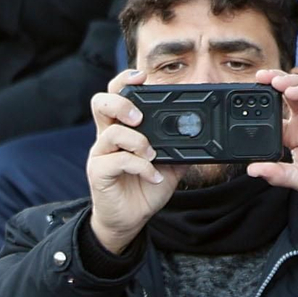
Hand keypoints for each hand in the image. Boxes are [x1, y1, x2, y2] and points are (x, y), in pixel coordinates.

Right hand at [86, 69, 182, 253]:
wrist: (130, 219)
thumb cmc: (145, 188)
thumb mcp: (169, 164)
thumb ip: (178, 146)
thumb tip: (199, 131)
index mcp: (122, 128)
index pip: (116, 94)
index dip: (125, 81)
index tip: (143, 77)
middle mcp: (107, 137)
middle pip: (100, 103)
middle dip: (121, 103)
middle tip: (139, 116)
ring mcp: (101, 155)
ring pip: (109, 133)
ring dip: (136, 140)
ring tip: (151, 153)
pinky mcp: (98, 173)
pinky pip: (117, 161)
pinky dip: (140, 166)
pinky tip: (152, 175)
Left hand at [244, 70, 297, 224]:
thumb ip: (276, 173)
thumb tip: (252, 170)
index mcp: (294, 133)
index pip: (275, 112)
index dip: (261, 103)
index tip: (244, 98)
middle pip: (288, 93)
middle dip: (273, 82)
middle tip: (258, 77)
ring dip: (289, 82)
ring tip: (274, 81)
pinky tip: (293, 91)